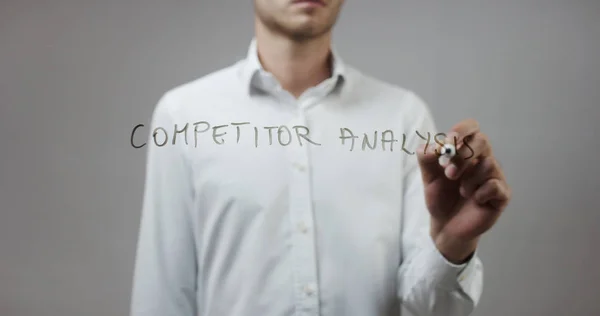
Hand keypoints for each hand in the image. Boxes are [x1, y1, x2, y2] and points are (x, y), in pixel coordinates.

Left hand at [416, 119, 510, 263]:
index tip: (448, 142)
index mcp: (466, 152)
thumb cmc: (440, 198)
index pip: (471, 128)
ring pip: (489, 164)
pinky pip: (495, 185)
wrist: (446, 226)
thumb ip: (426, 159)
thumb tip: (430, 146)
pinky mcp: (501, 195)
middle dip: (464, 155)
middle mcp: (482, 160)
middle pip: (482, 141)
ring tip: (462, 192)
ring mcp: (494, 177)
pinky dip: (480, 193)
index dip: (462, 130)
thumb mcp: (428, 178)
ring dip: (470, 179)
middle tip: (449, 174)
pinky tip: (475, 200)